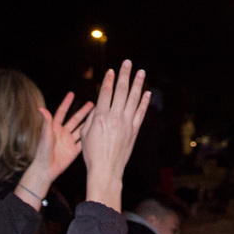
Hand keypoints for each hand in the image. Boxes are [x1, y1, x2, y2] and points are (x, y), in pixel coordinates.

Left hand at [15, 92, 93, 209]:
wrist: (45, 170)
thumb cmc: (42, 153)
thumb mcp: (45, 136)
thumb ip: (46, 122)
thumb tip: (41, 108)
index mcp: (54, 128)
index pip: (62, 112)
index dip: (67, 103)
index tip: (72, 94)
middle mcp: (63, 133)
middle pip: (75, 120)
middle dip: (83, 111)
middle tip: (92, 103)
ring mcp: (69, 141)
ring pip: (81, 129)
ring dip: (88, 122)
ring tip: (97, 115)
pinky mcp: (73, 150)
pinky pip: (83, 142)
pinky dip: (90, 137)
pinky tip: (97, 131)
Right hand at [81, 60, 149, 210]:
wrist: (106, 169)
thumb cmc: (92, 153)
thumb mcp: (86, 133)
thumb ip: (93, 116)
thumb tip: (99, 104)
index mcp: (101, 116)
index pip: (106, 92)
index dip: (108, 80)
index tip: (110, 71)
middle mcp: (115, 117)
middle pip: (121, 91)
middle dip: (124, 75)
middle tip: (127, 63)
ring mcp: (127, 123)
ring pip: (134, 98)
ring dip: (138, 83)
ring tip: (141, 72)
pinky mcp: (134, 130)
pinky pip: (141, 112)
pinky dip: (144, 102)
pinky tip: (147, 93)